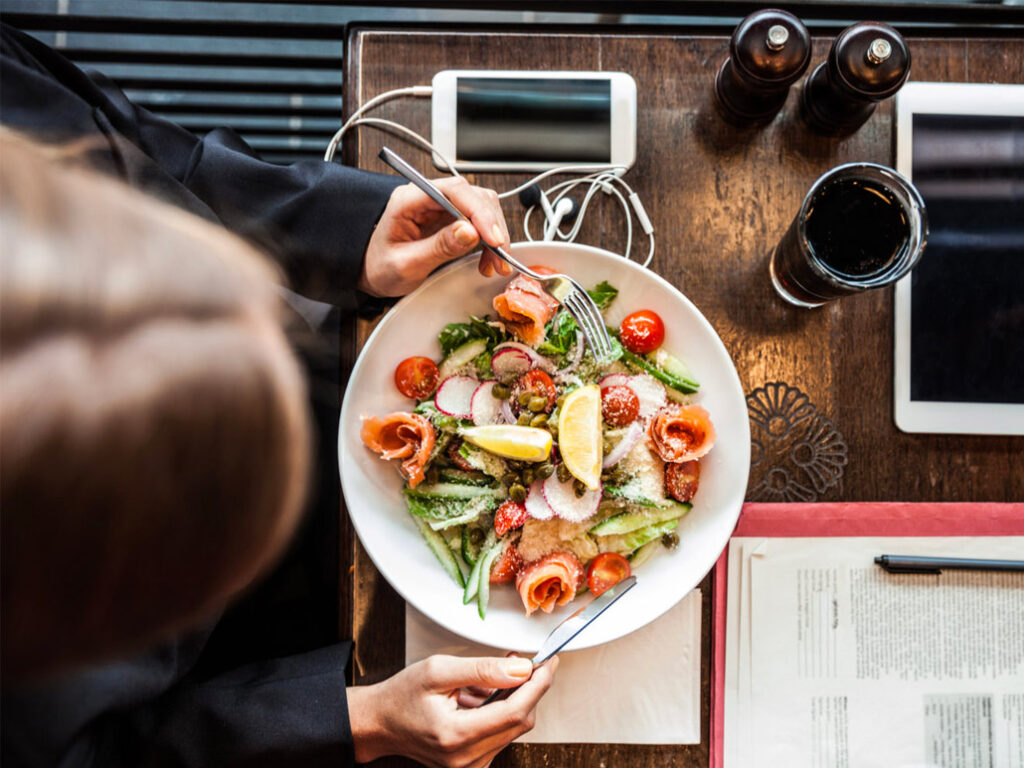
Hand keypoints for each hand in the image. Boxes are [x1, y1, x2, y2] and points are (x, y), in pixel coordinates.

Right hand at [347, 654, 557, 767]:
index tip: (549, 662)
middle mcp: (466, 759)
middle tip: (528, 660)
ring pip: (513, 728)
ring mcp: (470, 766)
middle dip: (530, 688)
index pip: (515, 712)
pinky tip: (486, 694)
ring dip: (515, 698)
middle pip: (520, 722)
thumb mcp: (438, 670)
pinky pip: (500, 734)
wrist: (379, 723)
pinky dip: (502, 710)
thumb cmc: (402, 696)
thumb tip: (521, 668)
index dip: (538, 684)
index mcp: (456, 736)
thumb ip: (483, 669)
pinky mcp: (472, 764)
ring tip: (497, 675)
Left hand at [359, 177, 514, 297]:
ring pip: (481, 208)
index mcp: (409, 199)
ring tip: (495, 263)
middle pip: (473, 196)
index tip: (492, 238)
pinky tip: (489, 259)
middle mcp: (427, 196)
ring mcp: (441, 206)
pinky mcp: (450, 218)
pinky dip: (490, 241)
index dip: (477, 212)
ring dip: (494, 235)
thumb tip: (469, 232)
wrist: (371, 272)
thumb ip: (437, 247)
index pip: (452, 191)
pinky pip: (479, 222)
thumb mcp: (406, 264)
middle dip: (491, 226)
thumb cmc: (379, 267)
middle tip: (499, 256)